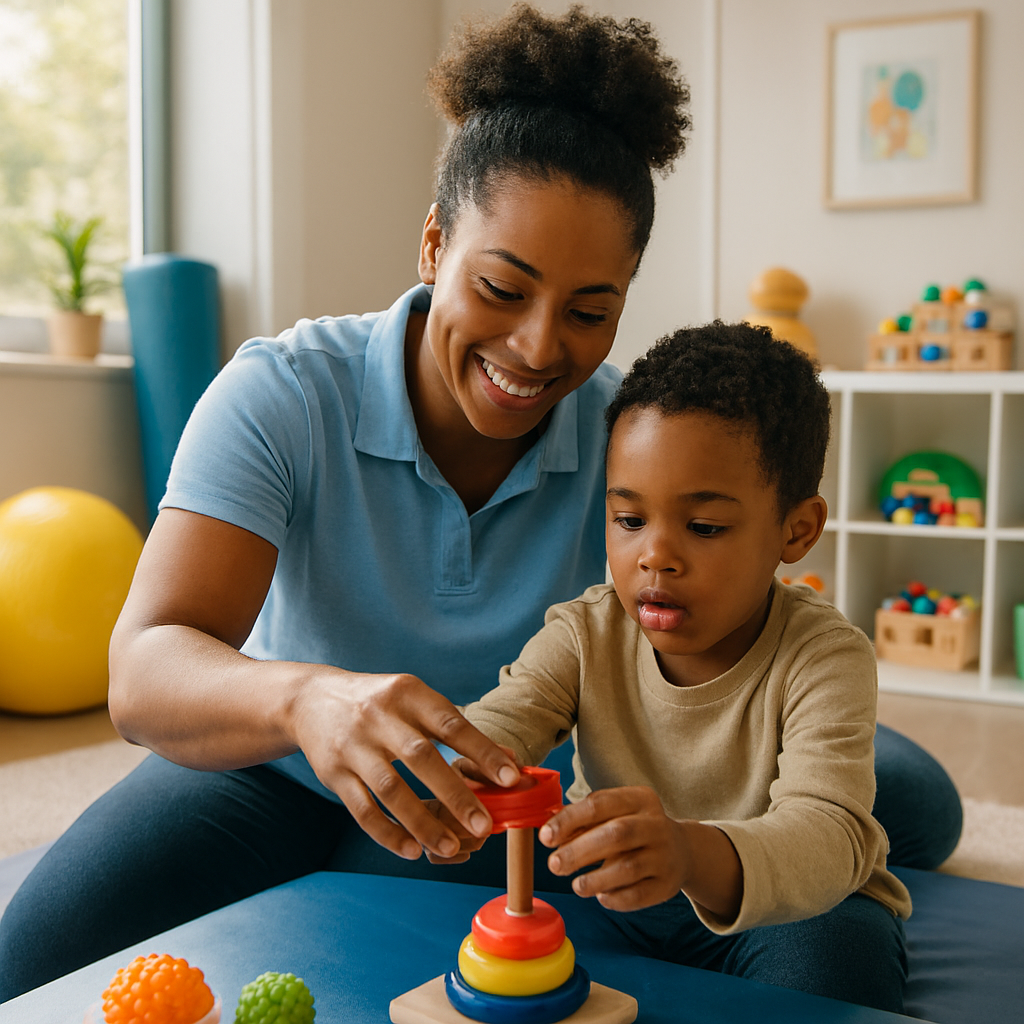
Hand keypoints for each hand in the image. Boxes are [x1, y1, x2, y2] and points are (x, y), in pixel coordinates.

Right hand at [292, 670, 519, 861]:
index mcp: (408, 694)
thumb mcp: (417, 703)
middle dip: (455, 794)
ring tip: (450, 847)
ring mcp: (353, 746)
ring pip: (390, 789)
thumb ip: (460, 730)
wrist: (311, 700)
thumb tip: (509, 762)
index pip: (451, 724)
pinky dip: (387, 833)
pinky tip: (411, 850)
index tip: (510, 779)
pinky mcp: (333, 773)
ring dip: (422, 822)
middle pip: (420, 758)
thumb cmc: (380, 704)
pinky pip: (361, 810)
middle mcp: (379, 717)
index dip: (482, 751)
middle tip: (483, 826)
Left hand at [539, 786, 689, 910]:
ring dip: (595, 879)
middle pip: (616, 835)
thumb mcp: (615, 814)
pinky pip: (638, 894)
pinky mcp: (668, 884)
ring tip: (577, 885)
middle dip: (579, 851)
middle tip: (554, 865)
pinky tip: (601, 896)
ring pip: (628, 868)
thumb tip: (549, 832)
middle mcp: (656, 824)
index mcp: (640, 799)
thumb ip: (584, 821)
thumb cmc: (634, 829)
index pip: (600, 804)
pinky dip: (615, 898)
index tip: (546, 836)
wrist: (682, 850)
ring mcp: (665, 855)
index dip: (569, 820)